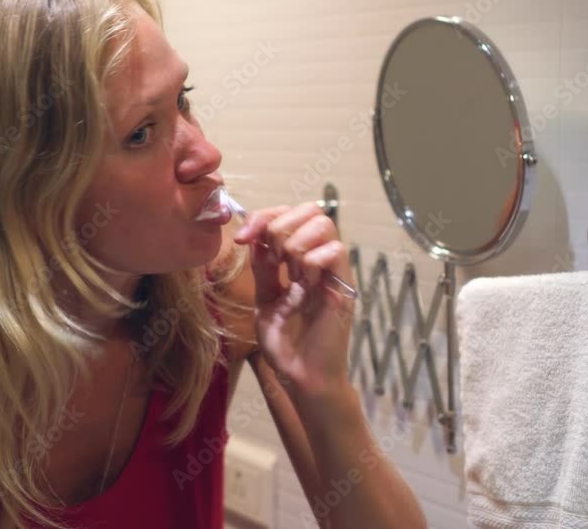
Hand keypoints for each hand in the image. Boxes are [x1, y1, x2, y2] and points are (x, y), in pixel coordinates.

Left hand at [233, 202, 356, 398]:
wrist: (301, 376)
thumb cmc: (286, 344)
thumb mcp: (265, 298)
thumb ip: (262, 268)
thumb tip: (254, 235)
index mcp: (299, 260)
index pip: (289, 215)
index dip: (264, 217)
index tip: (243, 238)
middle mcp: (319, 260)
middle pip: (310, 210)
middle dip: (281, 226)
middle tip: (272, 258)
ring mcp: (333, 271)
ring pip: (323, 224)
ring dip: (297, 242)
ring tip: (290, 273)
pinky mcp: (344, 286)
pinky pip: (335, 251)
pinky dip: (312, 260)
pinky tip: (304, 283)